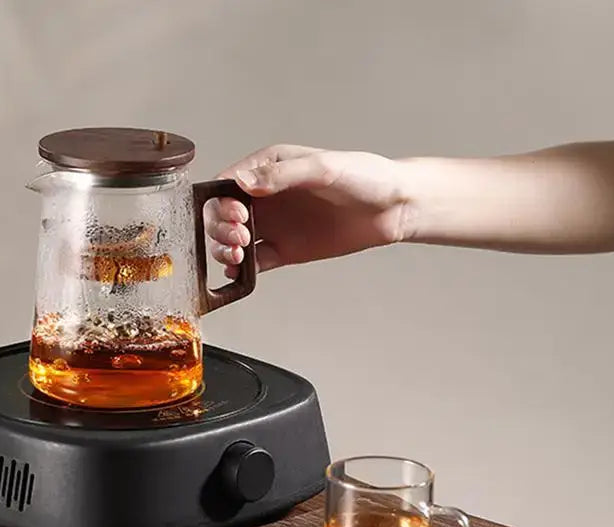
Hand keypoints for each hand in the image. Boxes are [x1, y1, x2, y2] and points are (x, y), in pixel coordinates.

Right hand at [205, 144, 405, 276]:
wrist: (393, 207)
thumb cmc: (364, 177)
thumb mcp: (322, 168)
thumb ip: (281, 175)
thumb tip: (243, 182)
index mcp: (269, 168)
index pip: (227, 184)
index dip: (222, 202)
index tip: (237, 215)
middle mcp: (266, 197)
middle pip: (223, 215)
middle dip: (221, 228)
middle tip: (240, 237)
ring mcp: (274, 225)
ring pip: (233, 240)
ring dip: (226, 249)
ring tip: (239, 256)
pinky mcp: (285, 251)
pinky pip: (255, 263)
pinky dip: (242, 270)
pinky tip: (240, 272)